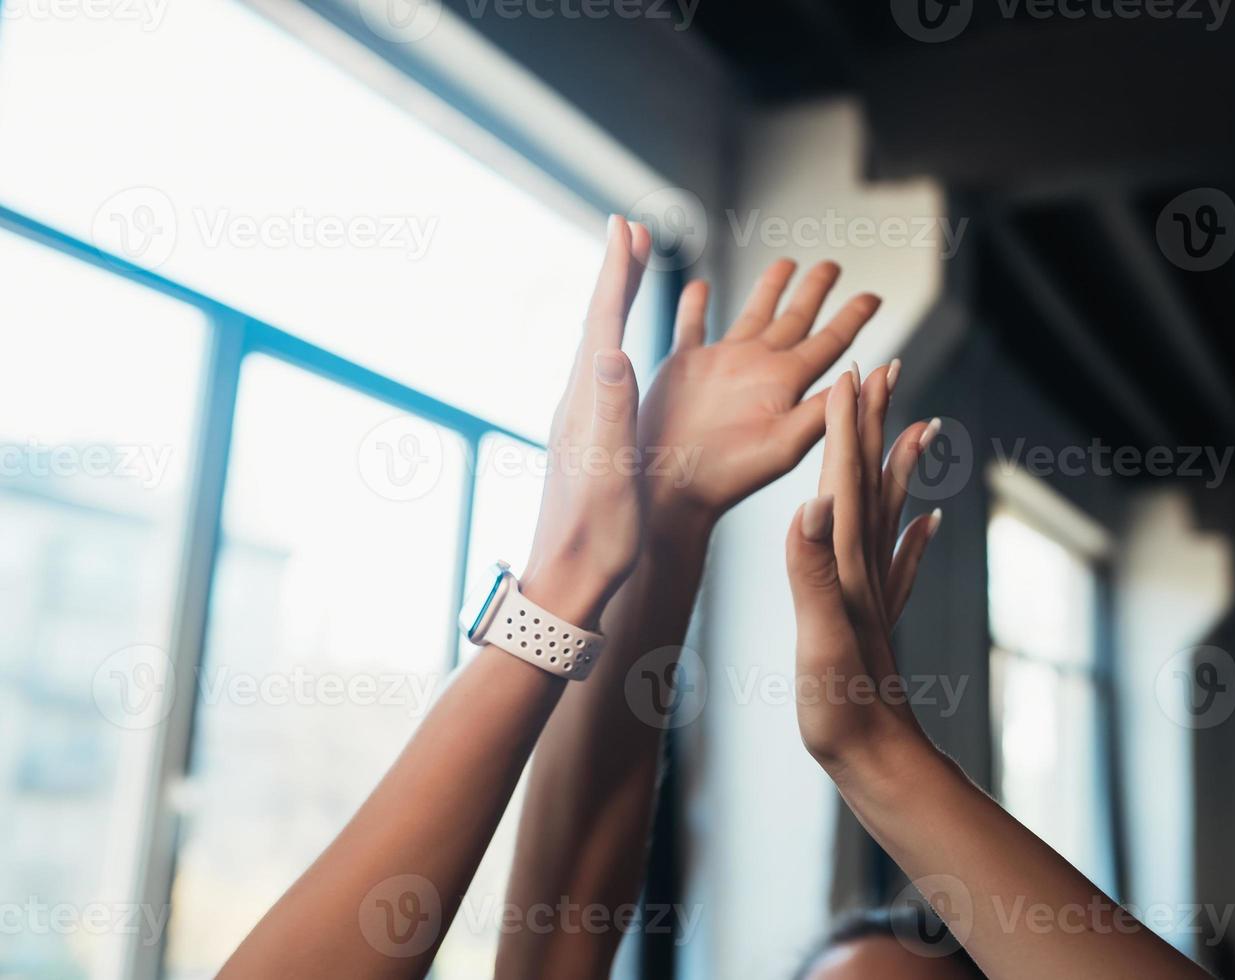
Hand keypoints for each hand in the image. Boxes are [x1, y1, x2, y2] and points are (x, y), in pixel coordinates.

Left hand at [522, 216, 649, 626]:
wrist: (569, 582)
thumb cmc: (596, 535)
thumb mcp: (611, 472)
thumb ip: (611, 409)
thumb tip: (613, 350)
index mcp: (587, 405)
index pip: (605, 323)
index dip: (617, 273)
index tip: (627, 225)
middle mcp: (579, 404)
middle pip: (600, 323)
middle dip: (617, 274)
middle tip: (632, 229)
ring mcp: (582, 421)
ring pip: (602, 345)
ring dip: (617, 302)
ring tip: (631, 271)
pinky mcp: (590, 440)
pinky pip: (605, 374)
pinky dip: (618, 342)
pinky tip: (623, 351)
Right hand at [636, 260, 882, 530]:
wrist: (672, 488)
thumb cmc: (728, 476)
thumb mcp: (785, 445)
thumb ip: (822, 409)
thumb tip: (865, 375)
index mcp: (785, 383)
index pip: (829, 342)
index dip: (852, 317)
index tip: (874, 296)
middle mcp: (758, 369)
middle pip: (795, 319)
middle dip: (814, 291)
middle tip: (832, 265)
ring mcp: (721, 365)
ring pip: (751, 314)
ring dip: (767, 288)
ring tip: (785, 263)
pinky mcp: (683, 366)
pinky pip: (692, 326)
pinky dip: (695, 305)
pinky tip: (700, 287)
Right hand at [783, 364, 943, 769]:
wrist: (881, 765)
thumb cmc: (843, 712)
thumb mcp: (819, 641)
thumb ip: (811, 573)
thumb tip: (812, 503)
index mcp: (844, 569)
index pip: (844, 482)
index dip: (846, 427)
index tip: (850, 372)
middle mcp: (864, 573)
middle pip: (871, 484)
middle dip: (875, 426)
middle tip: (885, 370)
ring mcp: (875, 596)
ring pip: (889, 514)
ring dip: (898, 466)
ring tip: (918, 425)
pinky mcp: (878, 623)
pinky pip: (902, 565)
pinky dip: (915, 536)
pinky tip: (931, 522)